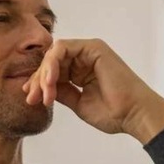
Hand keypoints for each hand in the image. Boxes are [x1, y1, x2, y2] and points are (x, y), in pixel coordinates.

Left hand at [21, 38, 163, 143]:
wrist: (133, 115)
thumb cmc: (113, 113)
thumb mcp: (78, 103)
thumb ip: (61, 92)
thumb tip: (41, 88)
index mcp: (82, 72)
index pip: (53, 72)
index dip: (39, 84)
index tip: (31, 99)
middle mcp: (85, 59)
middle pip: (51, 62)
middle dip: (38, 80)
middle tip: (32, 98)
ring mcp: (89, 52)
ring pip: (54, 55)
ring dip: (44, 74)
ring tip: (44, 94)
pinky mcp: (93, 48)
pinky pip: (62, 49)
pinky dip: (52, 64)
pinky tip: (50, 81)